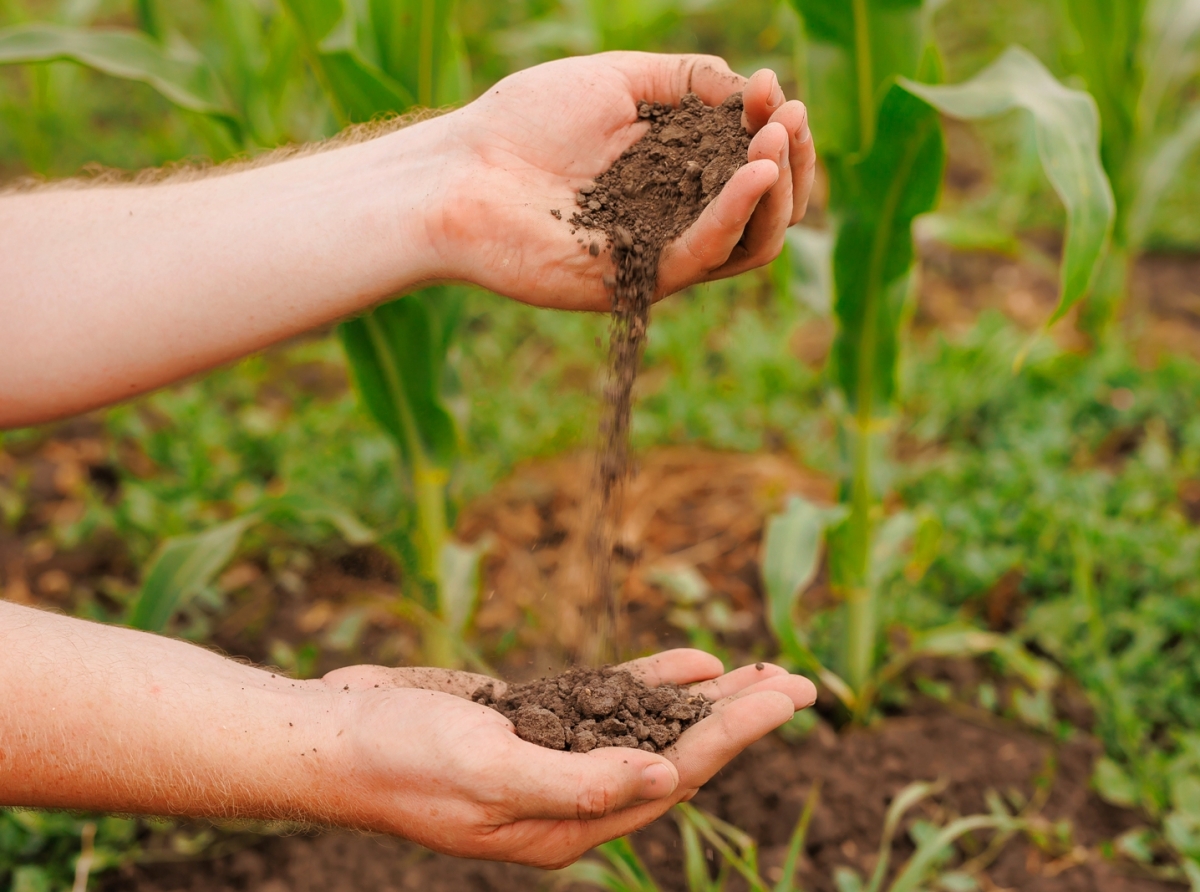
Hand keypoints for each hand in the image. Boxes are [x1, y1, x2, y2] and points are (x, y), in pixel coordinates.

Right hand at [319, 649, 815, 867]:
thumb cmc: (401, 757)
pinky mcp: (536, 724)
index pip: (674, 778)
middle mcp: (573, 799)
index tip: (785, 697)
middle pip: (677, 755)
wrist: (335, 736)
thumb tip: (663, 777)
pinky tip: (692, 665)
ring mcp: (556, 760)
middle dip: (739, 720)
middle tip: (799, 683)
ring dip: (707, 702)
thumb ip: (575, 783)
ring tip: (761, 671)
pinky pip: (609, 704)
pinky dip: (652, 684)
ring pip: (650, 729)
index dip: (735, 737)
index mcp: (569, 826)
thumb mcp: (488, 770)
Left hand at [426, 52, 815, 310]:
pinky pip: (704, 256)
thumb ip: (683, 79)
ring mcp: (659, 253)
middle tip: (790, 118)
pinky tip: (755, 172)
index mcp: (674, 170)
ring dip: (777, 191)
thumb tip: (747, 87)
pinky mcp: (638, 282)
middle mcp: (676, 216)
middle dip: (792, 160)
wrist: (459, 172)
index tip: (771, 87)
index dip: (772, 124)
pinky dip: (736, 213)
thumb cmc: (523, 122)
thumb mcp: (614, 80)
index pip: (750, 159)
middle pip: (765, 208)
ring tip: (777, 141)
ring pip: (749, 242)